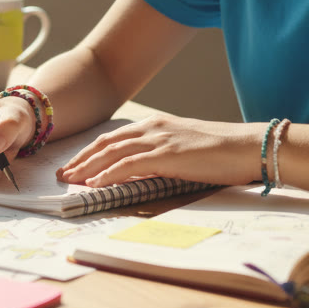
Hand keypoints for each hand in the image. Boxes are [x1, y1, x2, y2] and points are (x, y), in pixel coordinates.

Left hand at [56, 115, 264, 186]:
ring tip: (71, 181)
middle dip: (81, 159)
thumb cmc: (220, 151)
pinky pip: (129, 165)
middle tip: (62, 174)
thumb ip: (161, 153)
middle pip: (105, 143)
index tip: (74, 165)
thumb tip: (142, 170)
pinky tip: (95, 183)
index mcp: (155, 124)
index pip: (113, 137)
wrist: (246, 146)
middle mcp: (152, 127)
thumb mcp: (183, 147)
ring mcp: (158, 139)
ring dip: (87, 168)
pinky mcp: (166, 154)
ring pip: (111, 153)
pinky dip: (108, 174)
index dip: (90, 151)